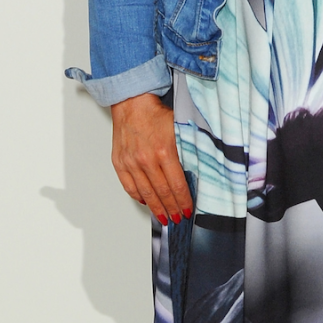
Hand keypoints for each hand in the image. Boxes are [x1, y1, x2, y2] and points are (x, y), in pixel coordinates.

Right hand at [110, 93, 192, 224]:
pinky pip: (129, 187)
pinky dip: (139, 197)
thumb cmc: (156, 114)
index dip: (183, 201)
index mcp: (164, 151)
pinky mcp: (120, 163)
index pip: (176, 185)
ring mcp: (131, 162)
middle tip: (178, 219)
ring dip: (156, 208)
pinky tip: (147, 202)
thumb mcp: (179, 129)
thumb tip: (202, 169)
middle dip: (172, 209)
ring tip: (164, 218)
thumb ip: (189, 149)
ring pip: (145, 194)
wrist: (132, 104)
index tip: (188, 210)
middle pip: (162, 193)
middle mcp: (146, 159)